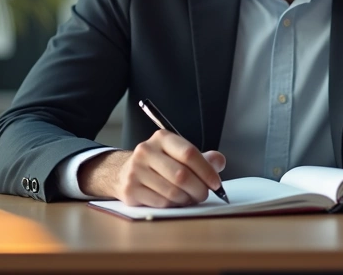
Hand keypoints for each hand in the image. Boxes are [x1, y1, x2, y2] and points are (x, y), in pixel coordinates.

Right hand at [78, 130, 226, 206]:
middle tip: (204, 195)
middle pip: (181, 175)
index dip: (206, 171)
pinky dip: (173, 205)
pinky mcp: (130, 190)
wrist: (123, 172)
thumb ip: (201, 158)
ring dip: (186, 199)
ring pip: (172, 191)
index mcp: (162, 138)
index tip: (216, 183)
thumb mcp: (178, 154)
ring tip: (189, 198)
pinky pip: (161, 202)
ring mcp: (136, 171)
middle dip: (199, 189)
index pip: (189, 153)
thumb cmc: (158, 164)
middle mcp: (146, 151)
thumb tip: (219, 162)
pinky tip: (175, 201)